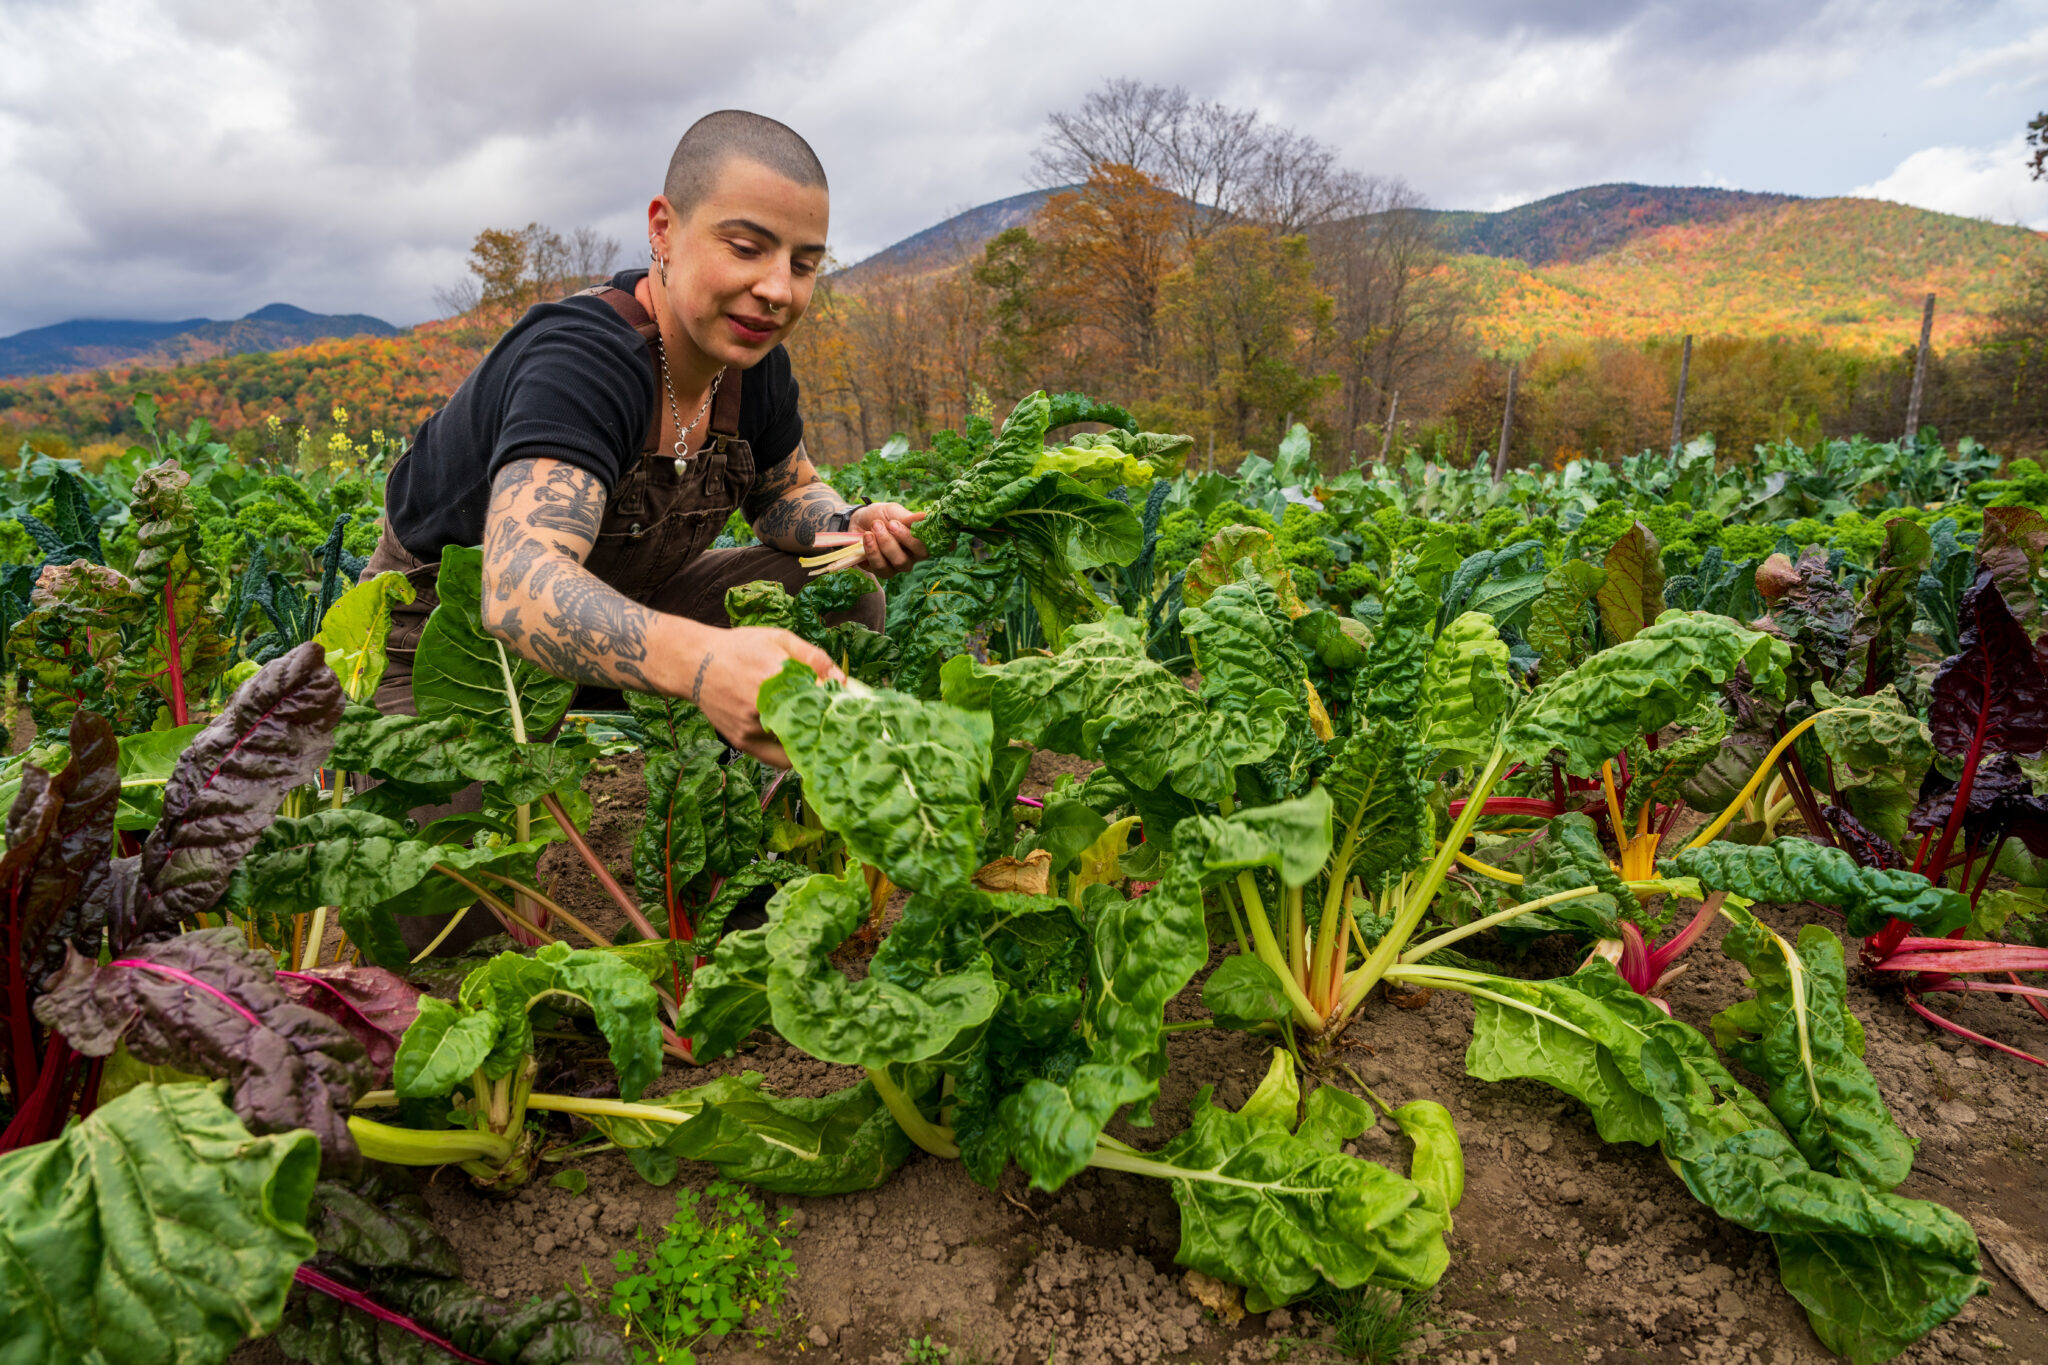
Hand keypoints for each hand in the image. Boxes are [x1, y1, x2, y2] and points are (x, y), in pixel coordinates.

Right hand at [685, 625, 842, 767]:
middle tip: (843, 724)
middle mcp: (764, 706)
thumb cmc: (741, 648)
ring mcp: (752, 728)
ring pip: (798, 746)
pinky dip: (796, 754)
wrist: (695, 664)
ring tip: (824, 732)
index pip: (824, 697)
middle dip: (832, 726)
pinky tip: (803, 743)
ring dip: (814, 742)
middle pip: (814, 727)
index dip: (842, 702)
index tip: (851, 704)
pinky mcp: (743, 742)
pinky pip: (780, 760)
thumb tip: (843, 680)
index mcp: (777, 676)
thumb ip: (813, 657)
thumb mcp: (779, 639)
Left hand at [846, 504, 928, 578]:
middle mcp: (910, 558)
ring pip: (896, 563)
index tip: (895, 523)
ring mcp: (895, 567)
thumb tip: (926, 516)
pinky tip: (866, 538)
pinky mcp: (880, 571)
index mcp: (918, 543)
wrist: (859, 520)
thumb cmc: (881, 516)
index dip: (912, 538)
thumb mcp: (893, 512)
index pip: (925, 547)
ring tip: (871, 530)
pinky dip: (871, 552)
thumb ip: (908, 518)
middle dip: (893, 542)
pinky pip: (879, 567)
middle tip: (883, 525)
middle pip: (910, 559)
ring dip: (883, 545)